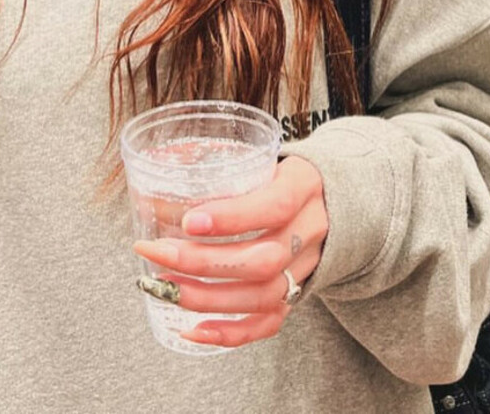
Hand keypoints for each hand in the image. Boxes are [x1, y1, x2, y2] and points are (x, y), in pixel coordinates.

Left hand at [133, 155, 326, 348]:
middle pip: (264, 260)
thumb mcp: (266, 157)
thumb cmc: (284, 175)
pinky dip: (228, 333)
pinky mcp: (297, 294)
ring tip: (164, 286)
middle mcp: (309, 231)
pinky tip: (190, 329)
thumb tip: (157, 178)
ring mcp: (305, 267)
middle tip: (156, 252)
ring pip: (263, 297)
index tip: (189, 220)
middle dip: (203, 262)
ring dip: (206, 298)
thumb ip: (222, 168)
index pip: (276, 205)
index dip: (233, 217)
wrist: (333, 198)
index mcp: (304, 186)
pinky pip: (268, 324)